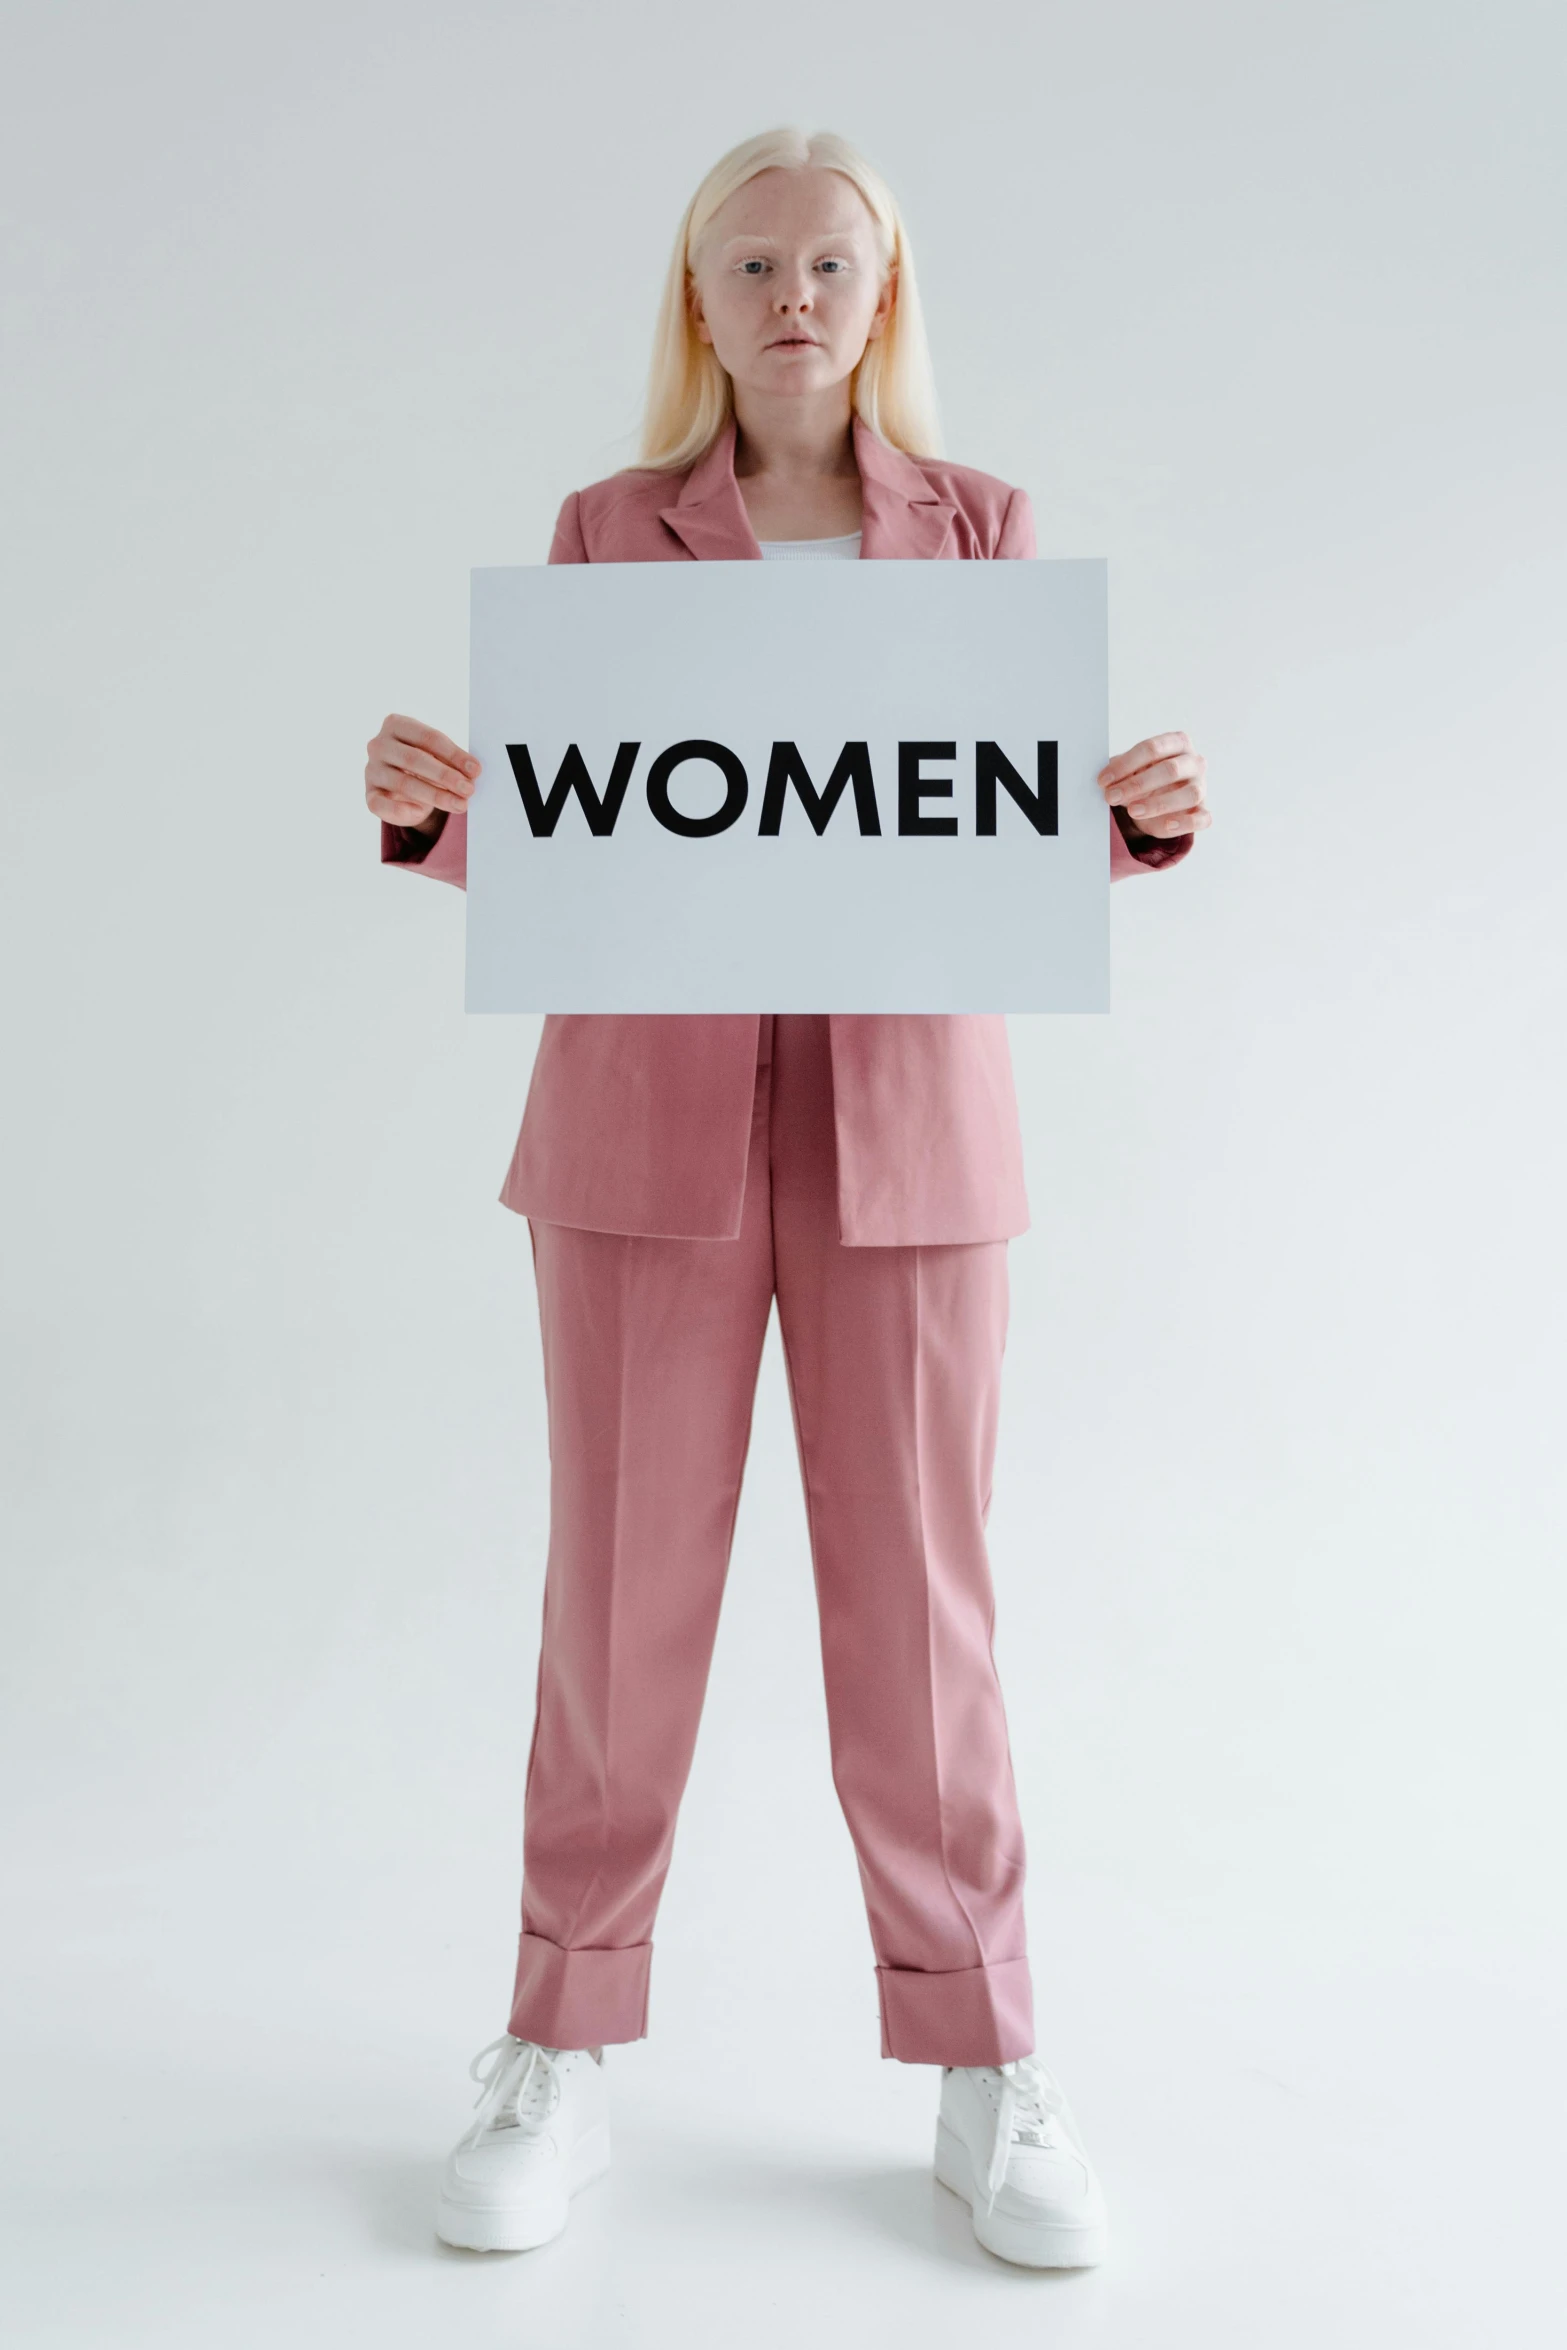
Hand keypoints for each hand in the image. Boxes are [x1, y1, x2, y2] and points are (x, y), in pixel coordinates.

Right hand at [365, 714, 480, 832]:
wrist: (402, 786)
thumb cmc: (424, 764)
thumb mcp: (437, 755)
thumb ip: (450, 760)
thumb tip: (473, 772)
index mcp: (396, 724)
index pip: (428, 738)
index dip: (454, 755)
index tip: (476, 770)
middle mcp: (379, 744)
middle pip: (414, 759)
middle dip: (445, 776)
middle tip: (469, 789)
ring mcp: (371, 770)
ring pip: (403, 783)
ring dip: (435, 795)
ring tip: (460, 805)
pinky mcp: (369, 794)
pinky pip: (380, 804)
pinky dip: (400, 809)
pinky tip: (420, 813)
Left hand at [1098, 731, 1210, 839]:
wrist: (1158, 802)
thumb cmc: (1146, 778)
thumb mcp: (1131, 770)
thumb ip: (1120, 771)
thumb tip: (1105, 782)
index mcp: (1177, 743)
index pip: (1153, 748)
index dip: (1126, 764)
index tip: (1103, 780)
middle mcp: (1194, 762)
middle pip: (1170, 770)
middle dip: (1137, 784)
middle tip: (1112, 796)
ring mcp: (1201, 787)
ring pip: (1189, 794)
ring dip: (1158, 803)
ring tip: (1132, 811)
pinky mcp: (1203, 811)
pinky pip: (1202, 818)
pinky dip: (1186, 823)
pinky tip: (1167, 825)